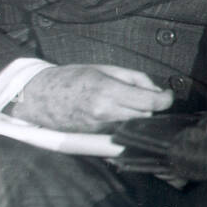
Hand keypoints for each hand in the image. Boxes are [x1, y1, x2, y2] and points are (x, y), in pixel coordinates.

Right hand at [8, 64, 172, 131]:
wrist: (39, 97)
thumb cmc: (71, 78)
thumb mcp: (104, 68)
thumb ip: (133, 78)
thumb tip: (155, 89)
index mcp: (108, 92)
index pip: (150, 102)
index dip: (165, 99)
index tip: (167, 95)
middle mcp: (106, 113)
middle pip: (146, 115)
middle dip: (150, 105)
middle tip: (143, 93)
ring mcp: (101, 128)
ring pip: (135, 124)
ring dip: (138, 114)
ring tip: (127, 102)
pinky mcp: (97, 137)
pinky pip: (122, 130)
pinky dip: (126, 122)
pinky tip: (117, 112)